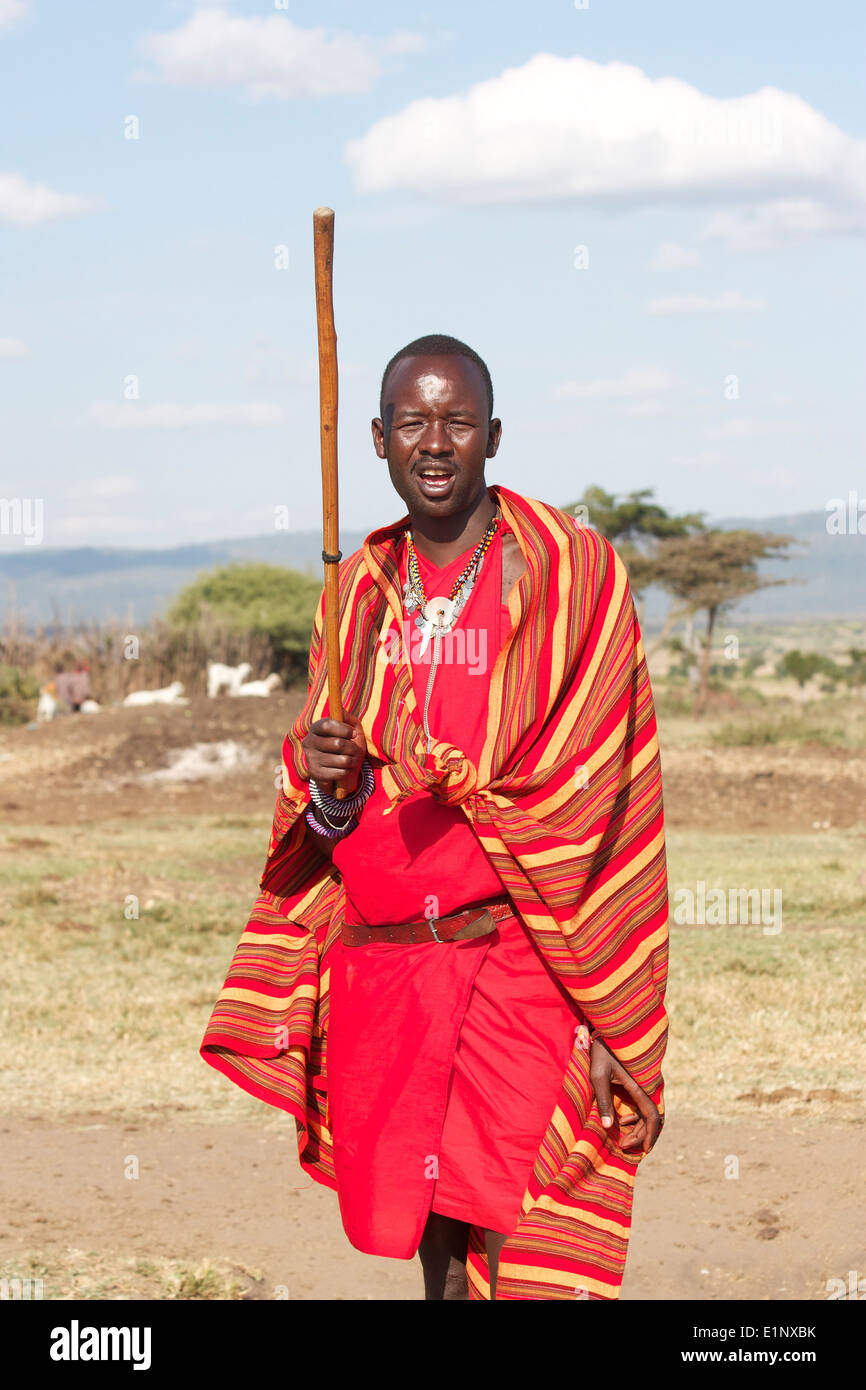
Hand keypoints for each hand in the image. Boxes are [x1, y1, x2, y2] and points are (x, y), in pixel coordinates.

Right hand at [302, 713, 366, 796]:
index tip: (353, 733)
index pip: (326, 725)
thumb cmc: (347, 745)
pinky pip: (340, 772)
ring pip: (342, 760)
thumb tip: (340, 710)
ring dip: (353, 761)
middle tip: (355, 751)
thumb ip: (348, 718)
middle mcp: (309, 742)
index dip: (343, 729)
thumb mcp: (351, 728)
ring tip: (351, 761)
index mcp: (316, 728)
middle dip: (352, 748)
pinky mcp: (315, 774)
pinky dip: (347, 771)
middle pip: (337, 744)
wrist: (341, 770)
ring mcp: (311, 759)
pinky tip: (344, 770)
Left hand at [589, 1038, 661, 1155]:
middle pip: (651, 1117)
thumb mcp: (598, 1076)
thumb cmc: (601, 1052)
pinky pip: (643, 1104)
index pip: (652, 1115)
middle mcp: (647, 1085)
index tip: (644, 1150)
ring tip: (623, 1138)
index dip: (650, 1134)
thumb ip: (604, 1100)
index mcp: (640, 1085)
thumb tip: (609, 1127)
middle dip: (640, 1135)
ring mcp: (645, 1084)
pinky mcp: (639, 1083)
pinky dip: (636, 1116)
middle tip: (624, 1146)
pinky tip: (623, 1121)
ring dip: (638, 1127)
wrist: (608, 1030)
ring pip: (648, 1112)